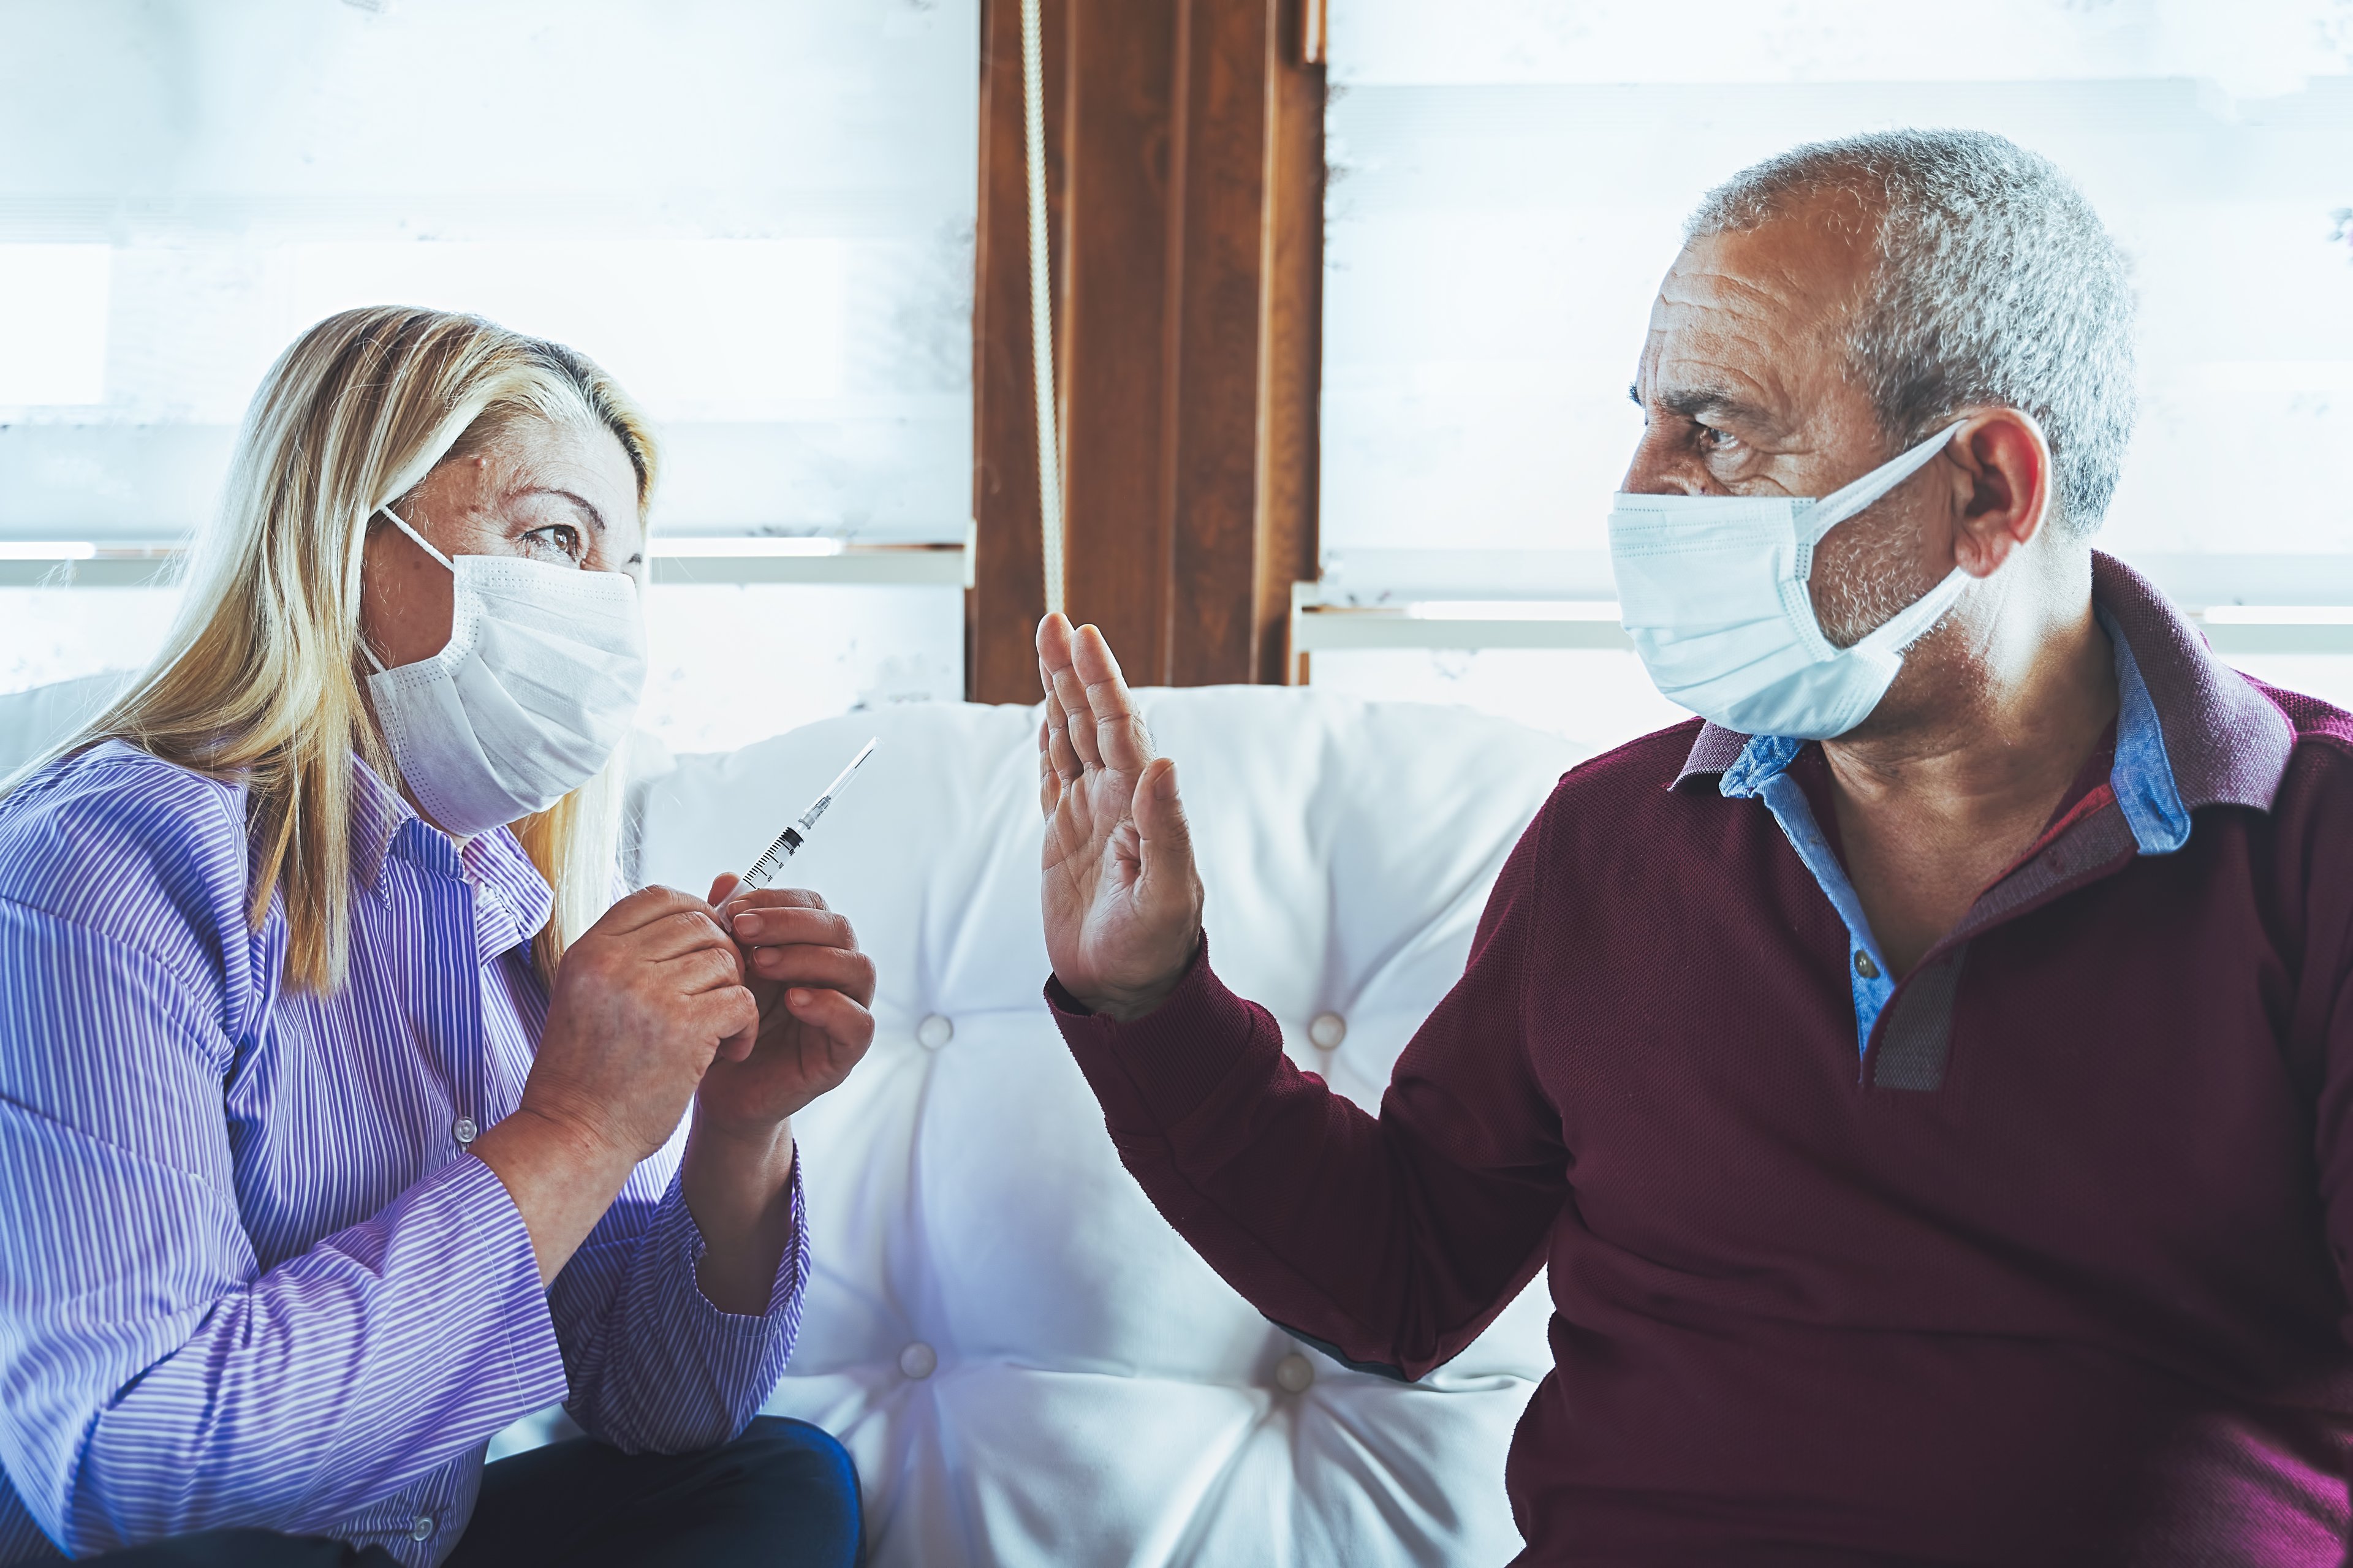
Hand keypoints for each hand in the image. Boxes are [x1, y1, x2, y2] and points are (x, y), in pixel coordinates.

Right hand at [522, 886, 758, 1166]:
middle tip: (718, 996)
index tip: (704, 948)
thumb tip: (698, 915)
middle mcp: (615, 963)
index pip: (658, 897)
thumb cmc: (587, 1075)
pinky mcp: (684, 1027)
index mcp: (589, 951)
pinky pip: (741, 1000)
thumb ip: (631, 956)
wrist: (574, 1137)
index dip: (693, 913)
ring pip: (725, 961)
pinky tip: (727, 1051)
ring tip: (718, 1032)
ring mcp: (649, 993)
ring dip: (733, 995)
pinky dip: (745, 1027)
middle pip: (699, 924)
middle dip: (722, 955)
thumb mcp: (589, 997)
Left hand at [701, 875, 876, 1141]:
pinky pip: (859, 1022)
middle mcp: (835, 974)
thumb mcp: (719, 971)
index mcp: (809, 948)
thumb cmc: (721, 1026)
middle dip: (790, 923)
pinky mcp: (844, 1053)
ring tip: (762, 964)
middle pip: (839, 929)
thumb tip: (725, 878)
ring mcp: (846, 1012)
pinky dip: (830, 1006)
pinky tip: (794, 1001)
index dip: (777, 900)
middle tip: (743, 930)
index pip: (813, 906)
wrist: (717, 1093)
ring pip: (857, 968)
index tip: (733, 909)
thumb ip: (726, 929)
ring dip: (809, 957)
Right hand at [1036, 613, 1203, 1020]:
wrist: (1126, 991)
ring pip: (1071, 737)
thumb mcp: (1167, 894)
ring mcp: (1090, 814)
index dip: (1101, 681)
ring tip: (1049, 644)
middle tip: (1058, 622)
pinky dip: (1047, 740)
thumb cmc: (1154, 949)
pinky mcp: (1065, 836)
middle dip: (1074, 669)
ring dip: (1059, 691)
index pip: (1120, 729)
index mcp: (1140, 805)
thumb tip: (1162, 763)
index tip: (1086, 636)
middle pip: (1093, 719)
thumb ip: (1166, 829)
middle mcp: (1116, 800)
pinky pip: (1053, 775)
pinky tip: (1044, 713)